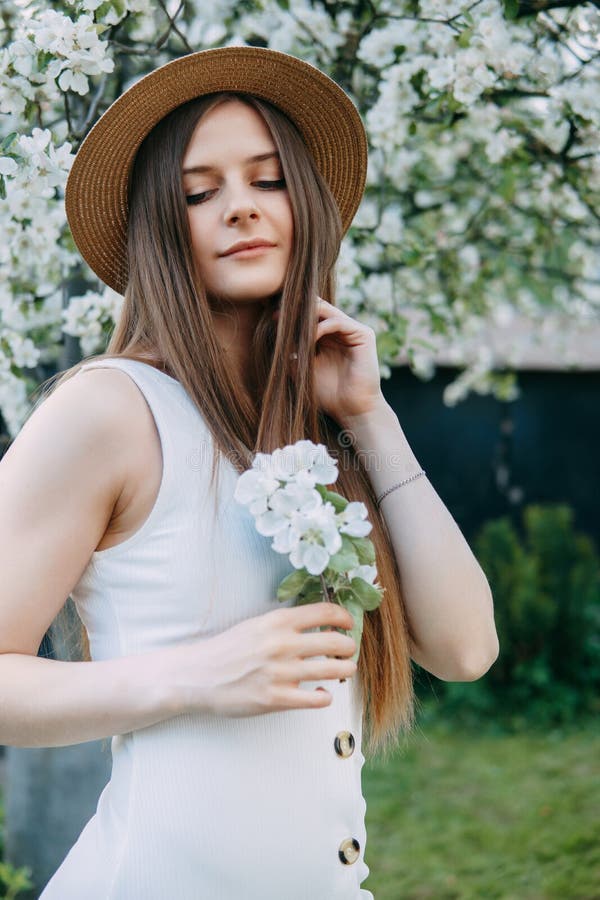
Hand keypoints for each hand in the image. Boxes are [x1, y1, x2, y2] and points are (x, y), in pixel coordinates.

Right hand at [174, 602, 356, 717]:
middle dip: (349, 647)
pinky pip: (317, 699)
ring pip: (333, 670)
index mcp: (277, 622)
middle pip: (336, 642)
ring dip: (345, 670)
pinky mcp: (275, 699)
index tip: (349, 624)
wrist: (198, 676)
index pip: (325, 613)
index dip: (345, 618)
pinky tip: (321, 693)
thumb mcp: (258, 625)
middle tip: (348, 651)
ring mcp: (280, 673)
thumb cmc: (229, 649)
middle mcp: (282, 644)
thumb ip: (286, 624)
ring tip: (343, 670)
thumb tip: (321, 624)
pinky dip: (325, 696)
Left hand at [275, 295, 385, 425]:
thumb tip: (274, 336)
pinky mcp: (364, 335)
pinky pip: (338, 322)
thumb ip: (291, 353)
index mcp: (328, 336)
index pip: (310, 315)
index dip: (292, 315)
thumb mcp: (302, 370)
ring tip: (290, 326)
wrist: (352, 410)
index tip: (272, 319)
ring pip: (327, 310)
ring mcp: (353, 331)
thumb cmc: (329, 395)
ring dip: (306, 317)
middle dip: (297, 311)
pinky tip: (309, 338)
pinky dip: (321, 327)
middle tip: (278, 317)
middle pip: (318, 307)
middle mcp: (341, 330)